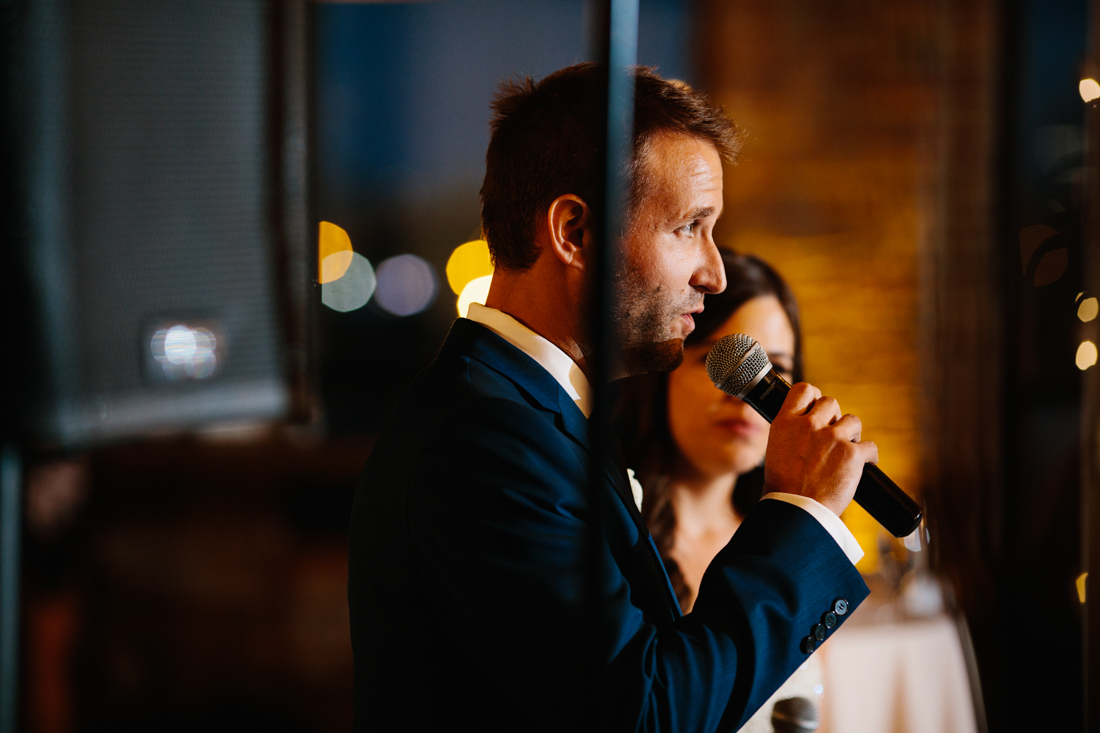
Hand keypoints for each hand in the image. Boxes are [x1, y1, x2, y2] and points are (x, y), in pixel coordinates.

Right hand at [762, 382, 878, 516]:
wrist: (795, 510)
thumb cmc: (783, 488)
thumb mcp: (776, 451)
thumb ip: (792, 433)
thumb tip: (809, 427)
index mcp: (786, 422)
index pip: (803, 390)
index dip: (813, 397)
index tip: (817, 407)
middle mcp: (808, 425)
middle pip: (830, 402)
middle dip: (834, 417)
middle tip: (832, 436)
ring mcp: (832, 438)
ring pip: (852, 421)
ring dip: (852, 435)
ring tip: (846, 452)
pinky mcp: (852, 454)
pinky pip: (870, 446)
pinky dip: (869, 457)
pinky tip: (864, 465)